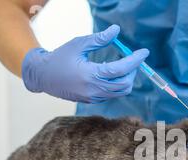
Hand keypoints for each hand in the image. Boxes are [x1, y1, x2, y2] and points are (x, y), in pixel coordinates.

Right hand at [21, 25, 148, 102]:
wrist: (43, 76)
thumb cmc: (60, 57)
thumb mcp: (78, 44)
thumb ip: (99, 39)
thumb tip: (116, 30)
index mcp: (90, 74)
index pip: (120, 69)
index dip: (135, 61)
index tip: (144, 52)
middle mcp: (94, 89)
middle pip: (125, 85)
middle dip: (133, 71)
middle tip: (133, 59)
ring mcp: (93, 97)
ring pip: (120, 92)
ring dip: (126, 79)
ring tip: (121, 65)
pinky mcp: (92, 100)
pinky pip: (111, 94)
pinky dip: (116, 84)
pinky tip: (109, 73)